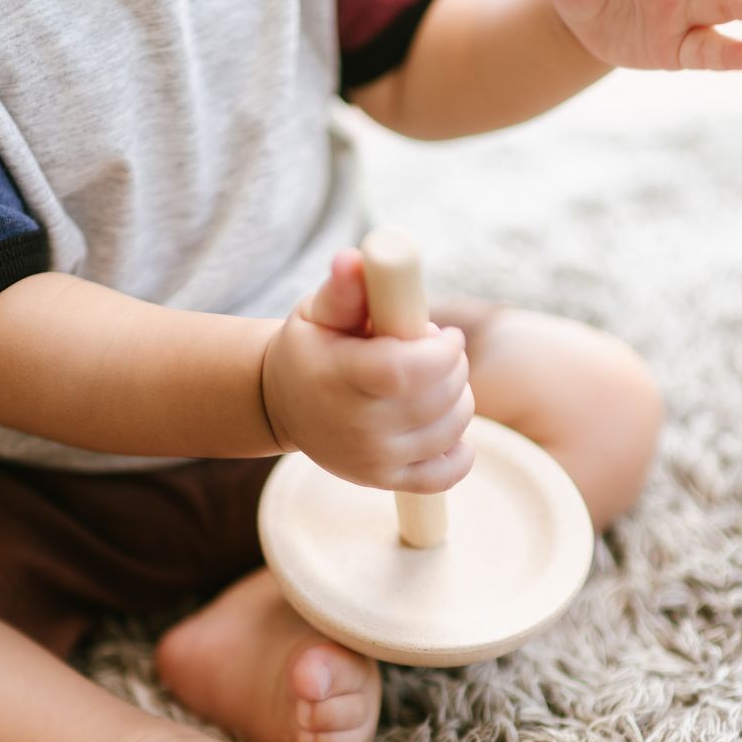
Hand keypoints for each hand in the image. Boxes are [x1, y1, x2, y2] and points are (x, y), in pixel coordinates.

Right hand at [261, 249, 475, 492]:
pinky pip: (448, 473)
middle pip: (440, 397)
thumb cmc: (313, 348)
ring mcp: (373, 461)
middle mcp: (356, 428)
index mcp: (339, 378)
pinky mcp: (387, 481)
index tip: (441, 333)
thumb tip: (356, 260)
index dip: (441, 350)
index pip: (408, 371)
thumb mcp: (319, 311)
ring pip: (452, 428)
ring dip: (457, 398)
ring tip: (430, 382)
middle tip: (430, 352)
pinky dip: (459, 449)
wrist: (283, 405)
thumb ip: (346, 288)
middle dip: (452, 365)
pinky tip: (441, 423)